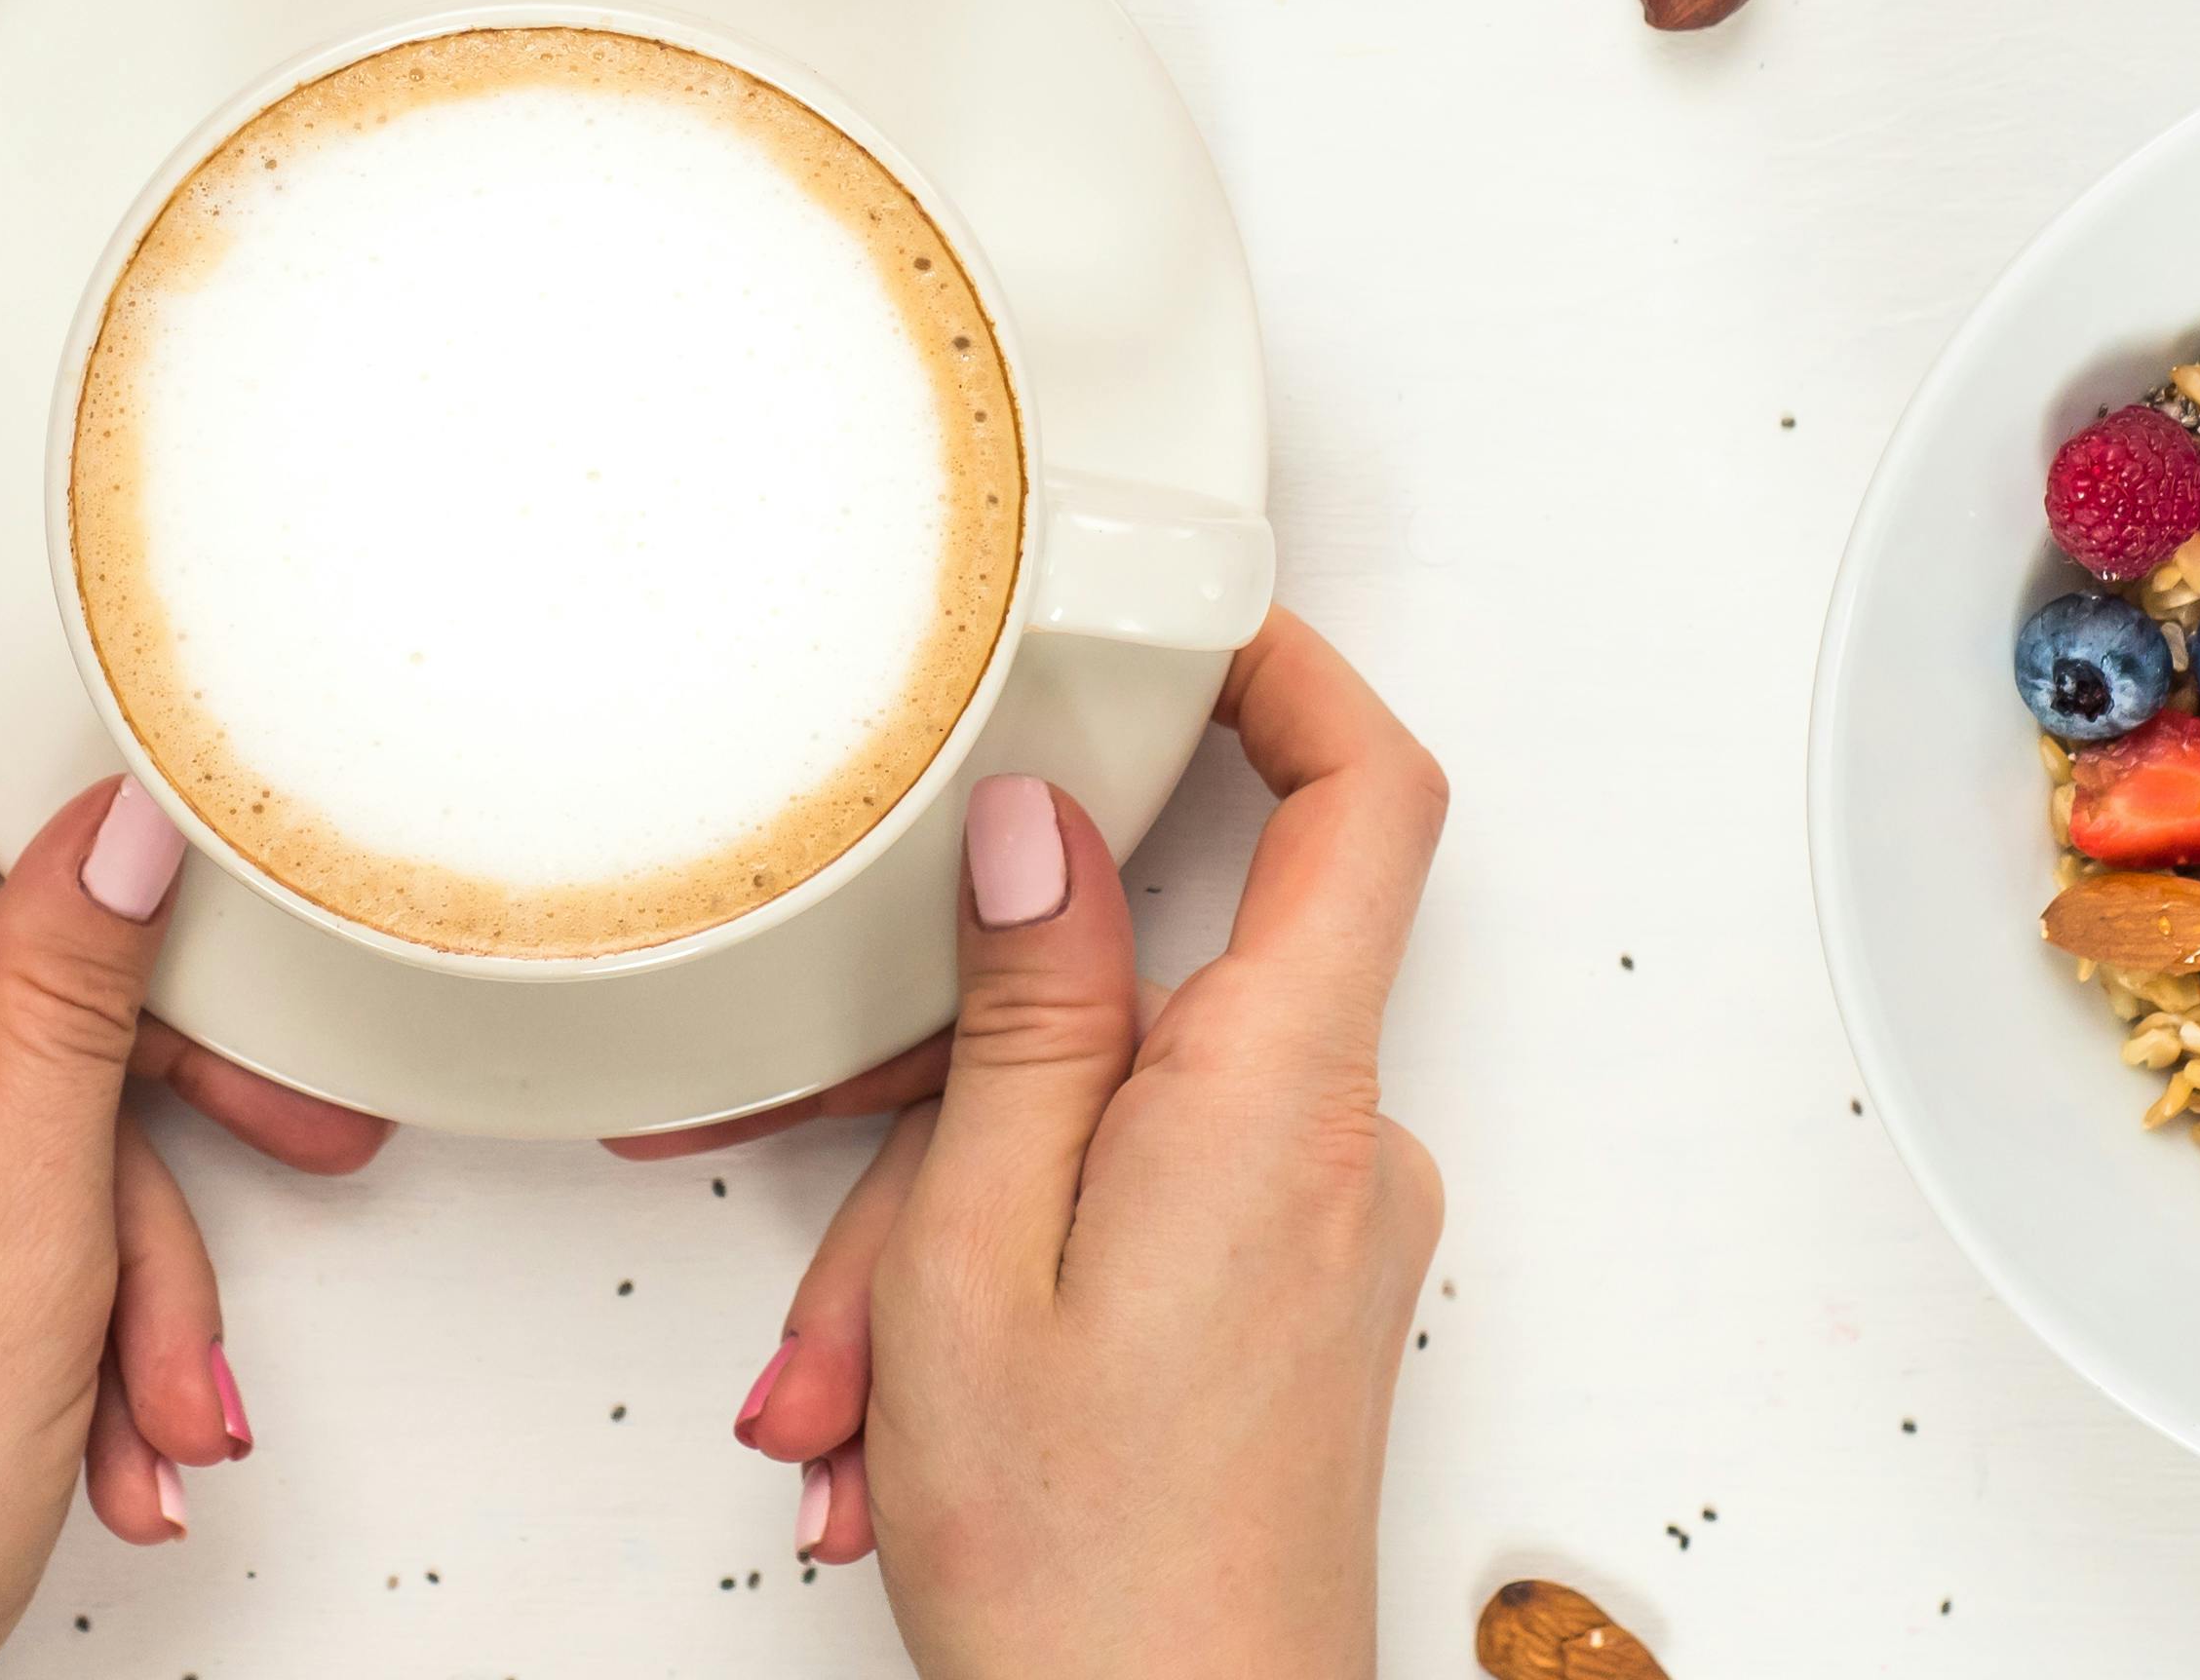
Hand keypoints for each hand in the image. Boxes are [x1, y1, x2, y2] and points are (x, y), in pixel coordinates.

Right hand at [718, 612, 1447, 1679]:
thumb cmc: (1092, 1576)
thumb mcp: (982, 1249)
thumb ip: (1023, 1015)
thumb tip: (1044, 826)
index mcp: (1281, 1098)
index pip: (1367, 800)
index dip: (1291, 676)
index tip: (1182, 621)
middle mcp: (1334, 1150)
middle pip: (1145, 1000)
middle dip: (945, 1107)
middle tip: (832, 1242)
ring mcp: (1319, 1234)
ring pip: (1097, 1129)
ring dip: (939, 1243)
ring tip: (850, 1396)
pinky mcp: (1286, 1307)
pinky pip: (1121, 1220)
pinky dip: (993, 1294)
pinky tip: (895, 1419)